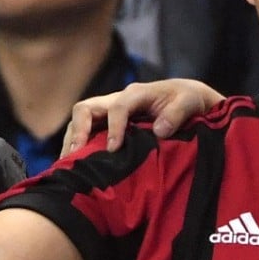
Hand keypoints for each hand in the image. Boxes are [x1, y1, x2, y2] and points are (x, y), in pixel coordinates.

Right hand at [62, 79, 225, 155]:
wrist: (186, 98)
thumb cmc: (188, 100)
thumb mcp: (190, 102)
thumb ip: (177, 114)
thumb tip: (159, 130)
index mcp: (137, 94)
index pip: (117, 107)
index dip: (114, 127)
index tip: (114, 149)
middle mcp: (117, 100)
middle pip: (85, 109)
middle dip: (78, 131)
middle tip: (76, 156)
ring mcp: (109, 111)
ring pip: (80, 120)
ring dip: (72, 140)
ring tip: (68, 165)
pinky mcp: (108, 123)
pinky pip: (86, 130)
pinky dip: (78, 145)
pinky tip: (76, 166)